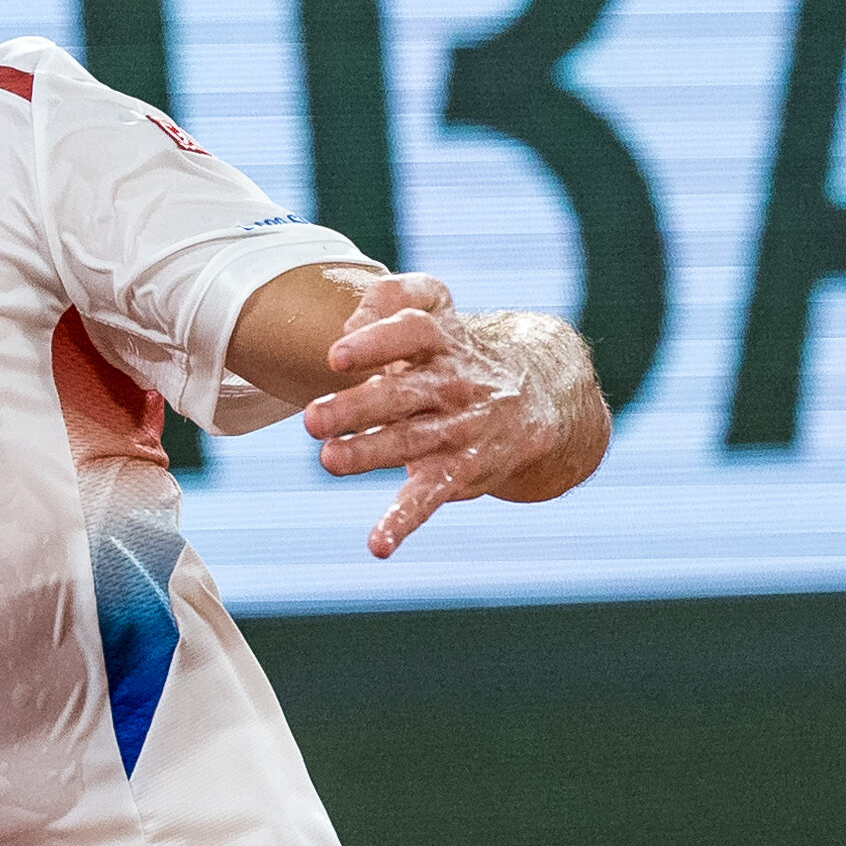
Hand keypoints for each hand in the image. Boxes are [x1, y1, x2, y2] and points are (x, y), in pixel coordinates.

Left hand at [300, 273, 584, 560]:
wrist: (534, 399)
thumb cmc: (455, 354)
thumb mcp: (436, 312)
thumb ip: (394, 298)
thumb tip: (348, 323)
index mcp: (443, 342)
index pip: (412, 333)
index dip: (375, 343)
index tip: (335, 356)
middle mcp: (452, 385)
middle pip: (401, 393)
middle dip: (356, 407)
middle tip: (310, 419)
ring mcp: (458, 431)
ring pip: (409, 443)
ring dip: (369, 454)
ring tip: (329, 460)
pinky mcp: (459, 473)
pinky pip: (428, 498)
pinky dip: (402, 522)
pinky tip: (378, 546)